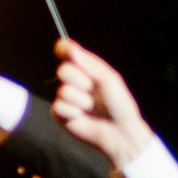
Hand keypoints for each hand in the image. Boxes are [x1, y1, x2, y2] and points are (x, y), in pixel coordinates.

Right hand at [49, 39, 155, 165]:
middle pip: (63, 71)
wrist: (119, 130)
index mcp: (86, 70)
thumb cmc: (118, 103)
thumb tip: (68, 47)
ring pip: (63, 91)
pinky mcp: (60, 114)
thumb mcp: (107, 78)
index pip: (69, 54)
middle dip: (80, 80)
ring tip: (92, 107)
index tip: (62, 48)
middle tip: (93, 90)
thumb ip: (87, 62)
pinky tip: (82, 116)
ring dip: (81, 100)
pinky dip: (73, 112)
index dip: (64, 49)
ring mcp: (66, 98)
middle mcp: (74, 82)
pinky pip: (59, 107)